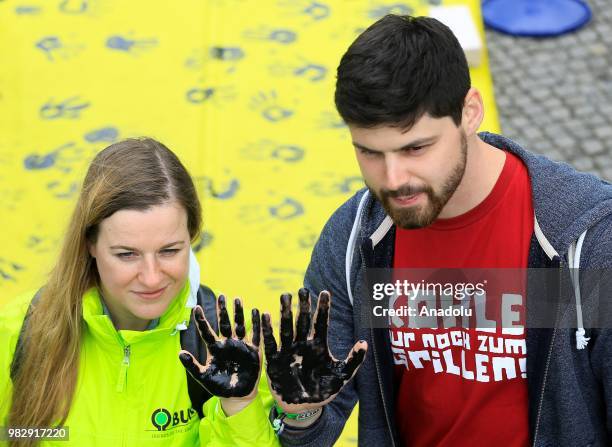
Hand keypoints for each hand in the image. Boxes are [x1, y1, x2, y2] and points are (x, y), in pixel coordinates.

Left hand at [179, 296, 261, 412]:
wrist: (236, 396)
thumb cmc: (219, 386)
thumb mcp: (203, 376)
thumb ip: (192, 365)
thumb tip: (180, 353)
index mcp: (215, 348)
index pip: (207, 331)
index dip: (201, 320)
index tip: (196, 307)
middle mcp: (228, 343)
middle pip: (225, 323)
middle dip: (223, 310)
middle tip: (221, 296)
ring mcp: (241, 345)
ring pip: (240, 325)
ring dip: (239, 312)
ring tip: (238, 299)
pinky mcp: (253, 351)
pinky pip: (256, 335)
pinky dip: (258, 324)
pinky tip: (259, 312)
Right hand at [262, 288, 366, 413]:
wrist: (303, 408)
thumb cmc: (323, 391)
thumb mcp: (342, 376)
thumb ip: (354, 361)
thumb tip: (364, 342)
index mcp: (319, 345)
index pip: (321, 322)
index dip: (323, 308)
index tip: (325, 292)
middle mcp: (303, 344)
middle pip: (303, 320)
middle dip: (303, 305)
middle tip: (302, 289)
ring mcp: (288, 350)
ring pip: (286, 327)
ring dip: (285, 312)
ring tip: (285, 296)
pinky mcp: (275, 360)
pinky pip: (270, 342)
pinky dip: (268, 330)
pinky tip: (265, 315)